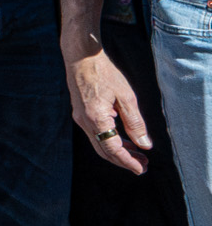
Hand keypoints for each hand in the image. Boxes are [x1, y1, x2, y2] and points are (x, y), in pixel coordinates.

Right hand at [66, 48, 151, 172]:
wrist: (80, 56)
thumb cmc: (103, 73)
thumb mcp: (126, 96)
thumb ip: (135, 123)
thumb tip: (145, 145)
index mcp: (96, 118)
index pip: (113, 149)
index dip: (128, 162)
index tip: (142, 169)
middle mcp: (84, 121)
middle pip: (104, 150)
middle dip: (124, 161)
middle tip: (143, 166)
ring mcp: (80, 117)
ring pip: (99, 143)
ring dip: (118, 152)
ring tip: (138, 155)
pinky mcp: (80, 113)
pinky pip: (95, 134)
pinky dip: (110, 141)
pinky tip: (124, 139)